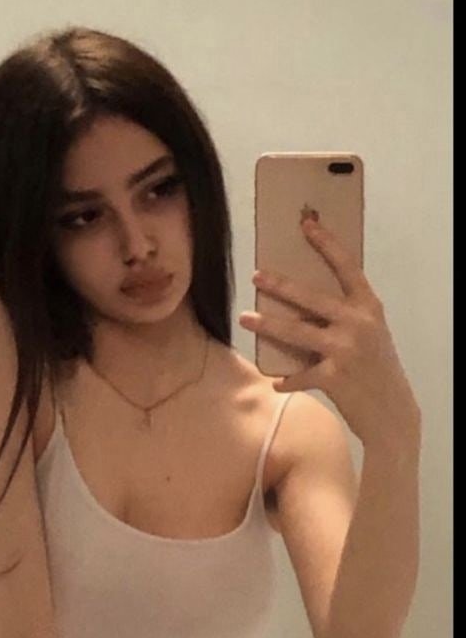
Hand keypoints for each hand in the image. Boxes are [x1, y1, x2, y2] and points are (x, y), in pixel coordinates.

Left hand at [239, 217, 419, 444]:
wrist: (392, 412)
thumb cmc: (377, 370)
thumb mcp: (371, 334)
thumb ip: (347, 317)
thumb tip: (304, 305)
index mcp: (369, 307)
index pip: (347, 267)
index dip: (326, 244)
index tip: (306, 224)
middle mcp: (358, 324)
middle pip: (311, 297)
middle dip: (280, 285)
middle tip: (256, 275)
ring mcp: (345, 350)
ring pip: (296, 332)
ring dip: (267, 325)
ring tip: (245, 318)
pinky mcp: (333, 377)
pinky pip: (299, 375)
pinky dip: (286, 380)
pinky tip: (275, 382)